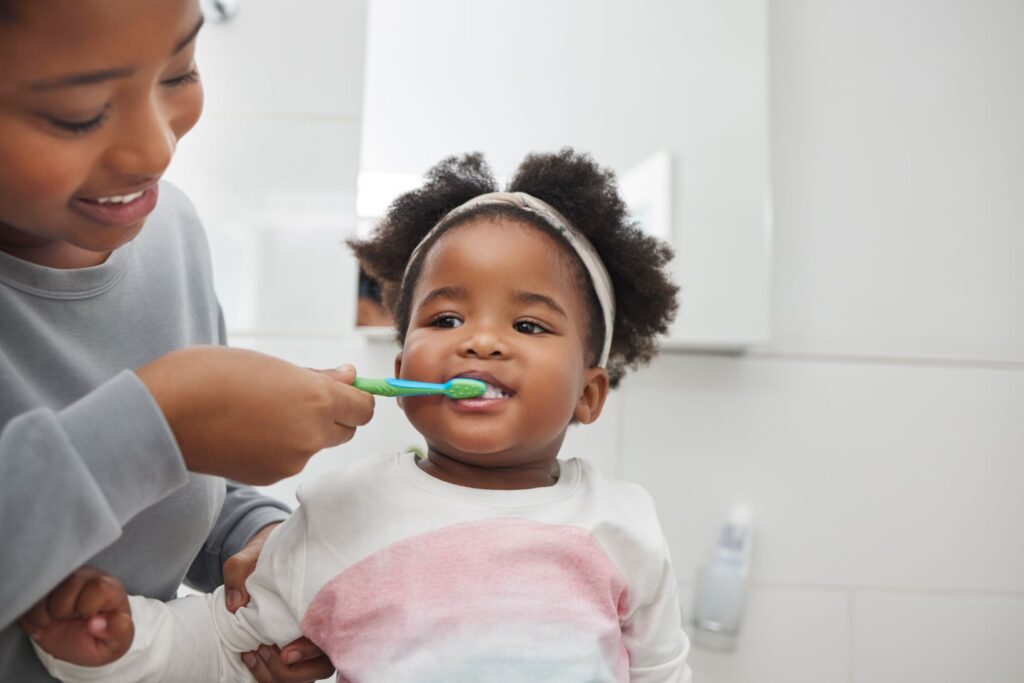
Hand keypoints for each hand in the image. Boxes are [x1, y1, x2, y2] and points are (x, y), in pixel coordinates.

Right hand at [17, 567, 132, 666]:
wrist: (82, 640)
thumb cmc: (103, 637)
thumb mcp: (117, 641)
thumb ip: (118, 631)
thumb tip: (97, 623)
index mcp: (109, 588)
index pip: (98, 587)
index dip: (88, 607)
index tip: (88, 619)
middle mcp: (86, 577)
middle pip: (68, 584)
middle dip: (63, 610)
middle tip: (69, 620)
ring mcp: (62, 580)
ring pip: (43, 588)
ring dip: (43, 614)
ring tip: (55, 622)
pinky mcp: (41, 588)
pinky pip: (26, 598)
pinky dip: (30, 618)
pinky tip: (44, 624)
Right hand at [137, 347, 374, 484]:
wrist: (162, 414)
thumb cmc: (211, 375)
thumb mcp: (269, 364)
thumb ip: (314, 376)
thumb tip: (349, 376)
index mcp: (316, 400)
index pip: (364, 408)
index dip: (355, 397)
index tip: (340, 388)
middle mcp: (310, 435)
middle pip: (345, 430)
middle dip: (332, 415)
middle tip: (296, 396)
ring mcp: (290, 461)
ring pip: (314, 445)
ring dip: (301, 431)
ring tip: (261, 410)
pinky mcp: (268, 477)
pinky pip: (289, 459)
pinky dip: (278, 447)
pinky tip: (247, 431)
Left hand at [224, 524, 334, 681]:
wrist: (270, 554)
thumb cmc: (268, 555)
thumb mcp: (252, 554)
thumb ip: (239, 570)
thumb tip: (235, 605)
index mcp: (324, 603)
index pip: (330, 640)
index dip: (310, 651)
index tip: (286, 652)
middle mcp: (324, 628)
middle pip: (321, 668)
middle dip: (290, 670)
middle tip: (262, 650)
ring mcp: (311, 643)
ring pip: (307, 678)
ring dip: (278, 675)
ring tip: (252, 653)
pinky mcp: (295, 652)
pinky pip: (290, 677)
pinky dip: (268, 675)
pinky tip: (249, 656)